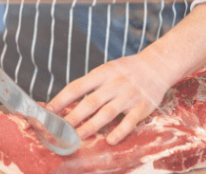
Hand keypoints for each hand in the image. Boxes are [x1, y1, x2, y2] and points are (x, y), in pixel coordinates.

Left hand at [46, 52, 170, 144]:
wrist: (157, 65)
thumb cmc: (126, 70)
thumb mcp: (106, 70)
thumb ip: (90, 84)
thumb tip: (66, 101)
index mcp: (102, 73)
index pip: (77, 86)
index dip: (61, 99)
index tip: (49, 110)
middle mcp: (114, 84)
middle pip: (90, 102)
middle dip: (73, 116)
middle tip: (60, 129)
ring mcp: (128, 96)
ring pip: (107, 113)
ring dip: (91, 126)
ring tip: (78, 136)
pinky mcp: (142, 107)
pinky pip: (130, 121)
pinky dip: (120, 131)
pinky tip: (110, 140)